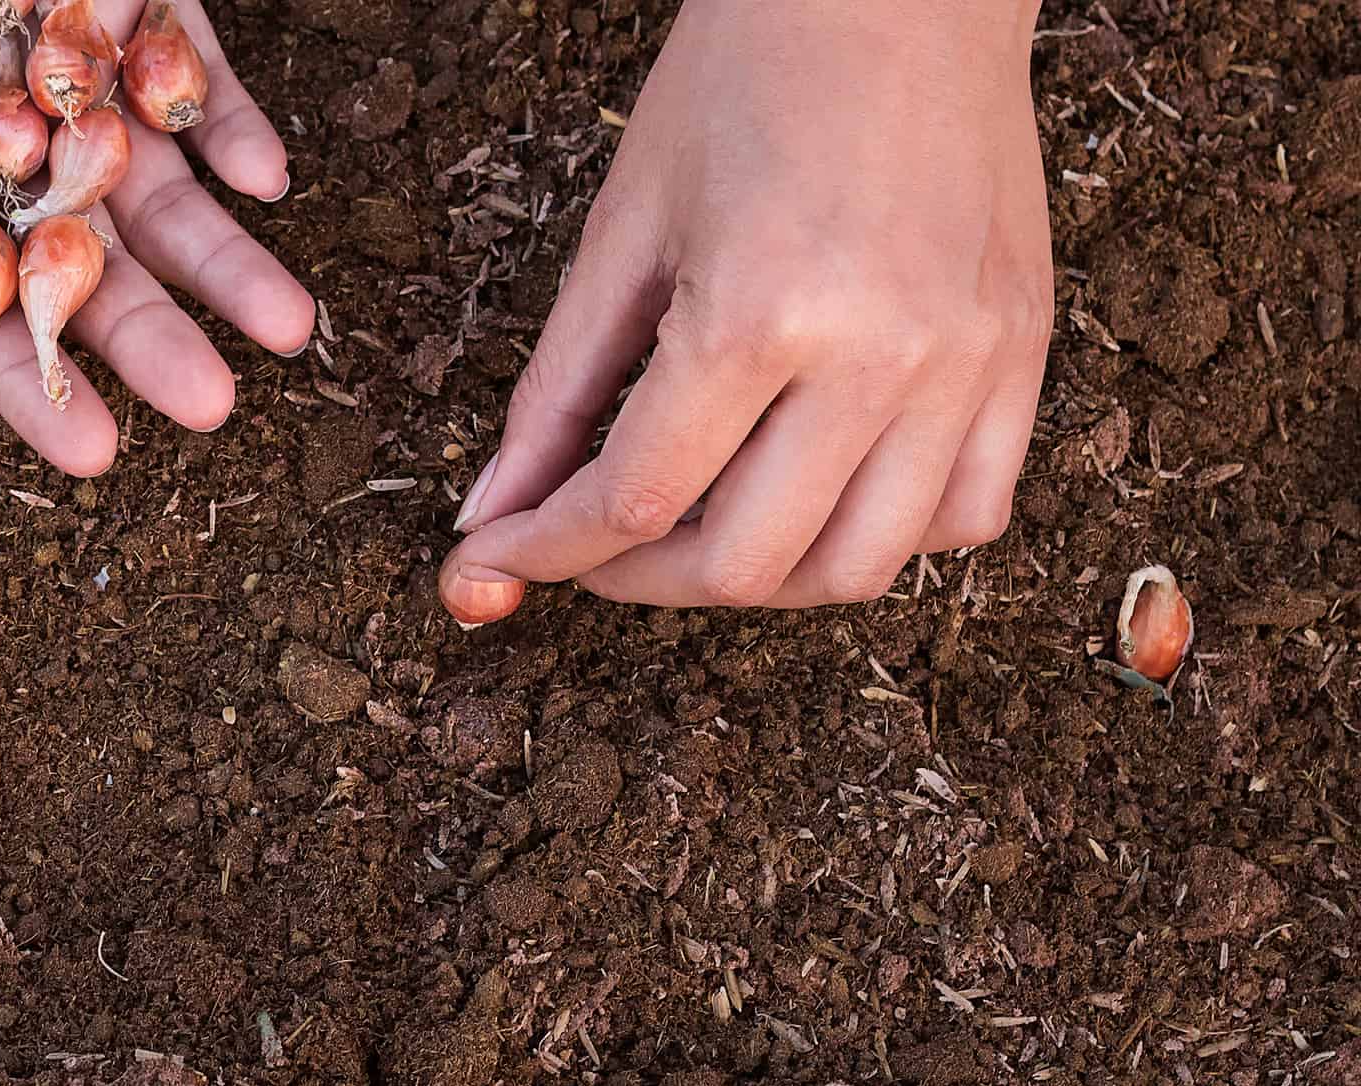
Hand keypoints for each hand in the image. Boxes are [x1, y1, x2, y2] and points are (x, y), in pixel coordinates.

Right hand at [0, 0, 314, 474]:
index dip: (31, 379)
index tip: (93, 455)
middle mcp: (1, 128)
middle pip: (85, 256)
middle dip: (150, 333)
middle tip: (212, 407)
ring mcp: (73, 59)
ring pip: (159, 179)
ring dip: (224, 254)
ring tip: (289, 328)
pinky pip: (189, 69)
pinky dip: (230, 119)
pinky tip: (267, 178)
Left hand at [444, 0, 1050, 608]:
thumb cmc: (746, 75)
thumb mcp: (622, 231)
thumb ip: (556, 392)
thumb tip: (493, 512)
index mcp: (761, 314)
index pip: (636, 503)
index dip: (549, 549)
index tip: (494, 558)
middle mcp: (880, 358)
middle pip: (747, 564)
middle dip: (640, 579)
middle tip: (590, 547)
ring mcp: (968, 364)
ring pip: (859, 567)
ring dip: (759, 577)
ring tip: (697, 530)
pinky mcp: (1023, 353)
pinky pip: (967, 513)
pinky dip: (881, 535)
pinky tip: (816, 492)